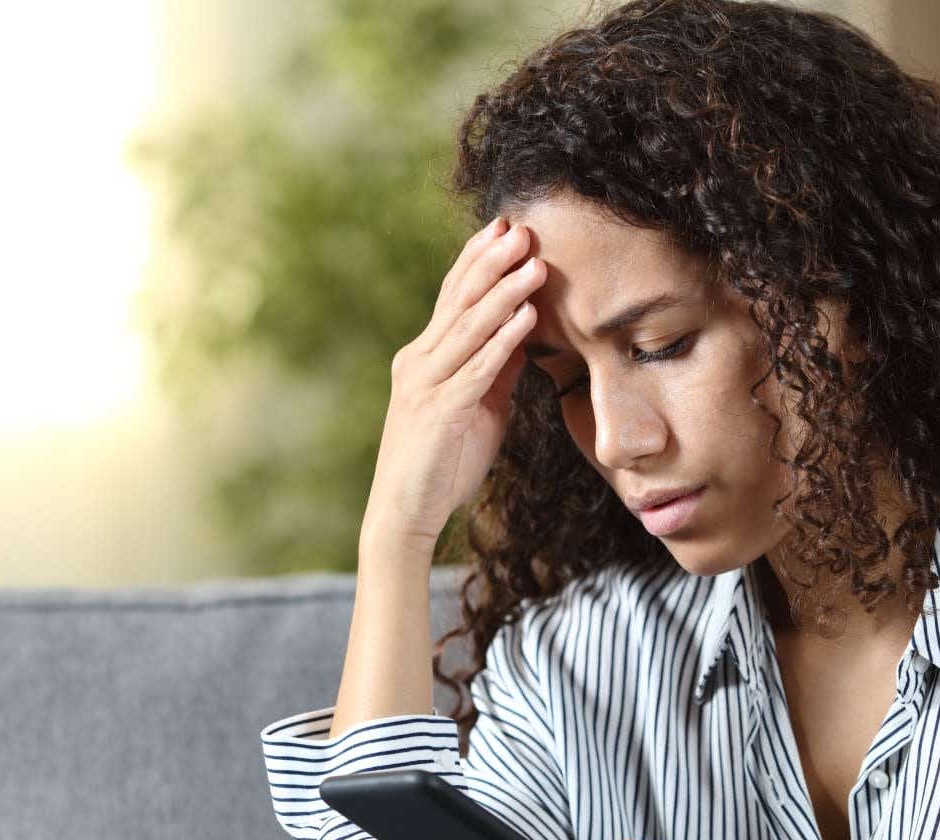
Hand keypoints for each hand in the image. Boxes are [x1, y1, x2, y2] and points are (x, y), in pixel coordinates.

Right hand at [361, 215, 544, 549]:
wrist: (406, 514)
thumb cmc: (442, 461)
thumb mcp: (478, 405)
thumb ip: (494, 367)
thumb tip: (524, 329)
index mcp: (425, 356)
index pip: (453, 296)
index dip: (478, 259)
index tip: (505, 226)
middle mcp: (420, 361)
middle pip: (459, 300)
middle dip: (491, 261)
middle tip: (521, 227)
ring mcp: (426, 385)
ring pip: (469, 328)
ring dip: (504, 293)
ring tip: (533, 263)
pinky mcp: (438, 413)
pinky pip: (476, 369)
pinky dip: (502, 341)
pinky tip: (525, 319)